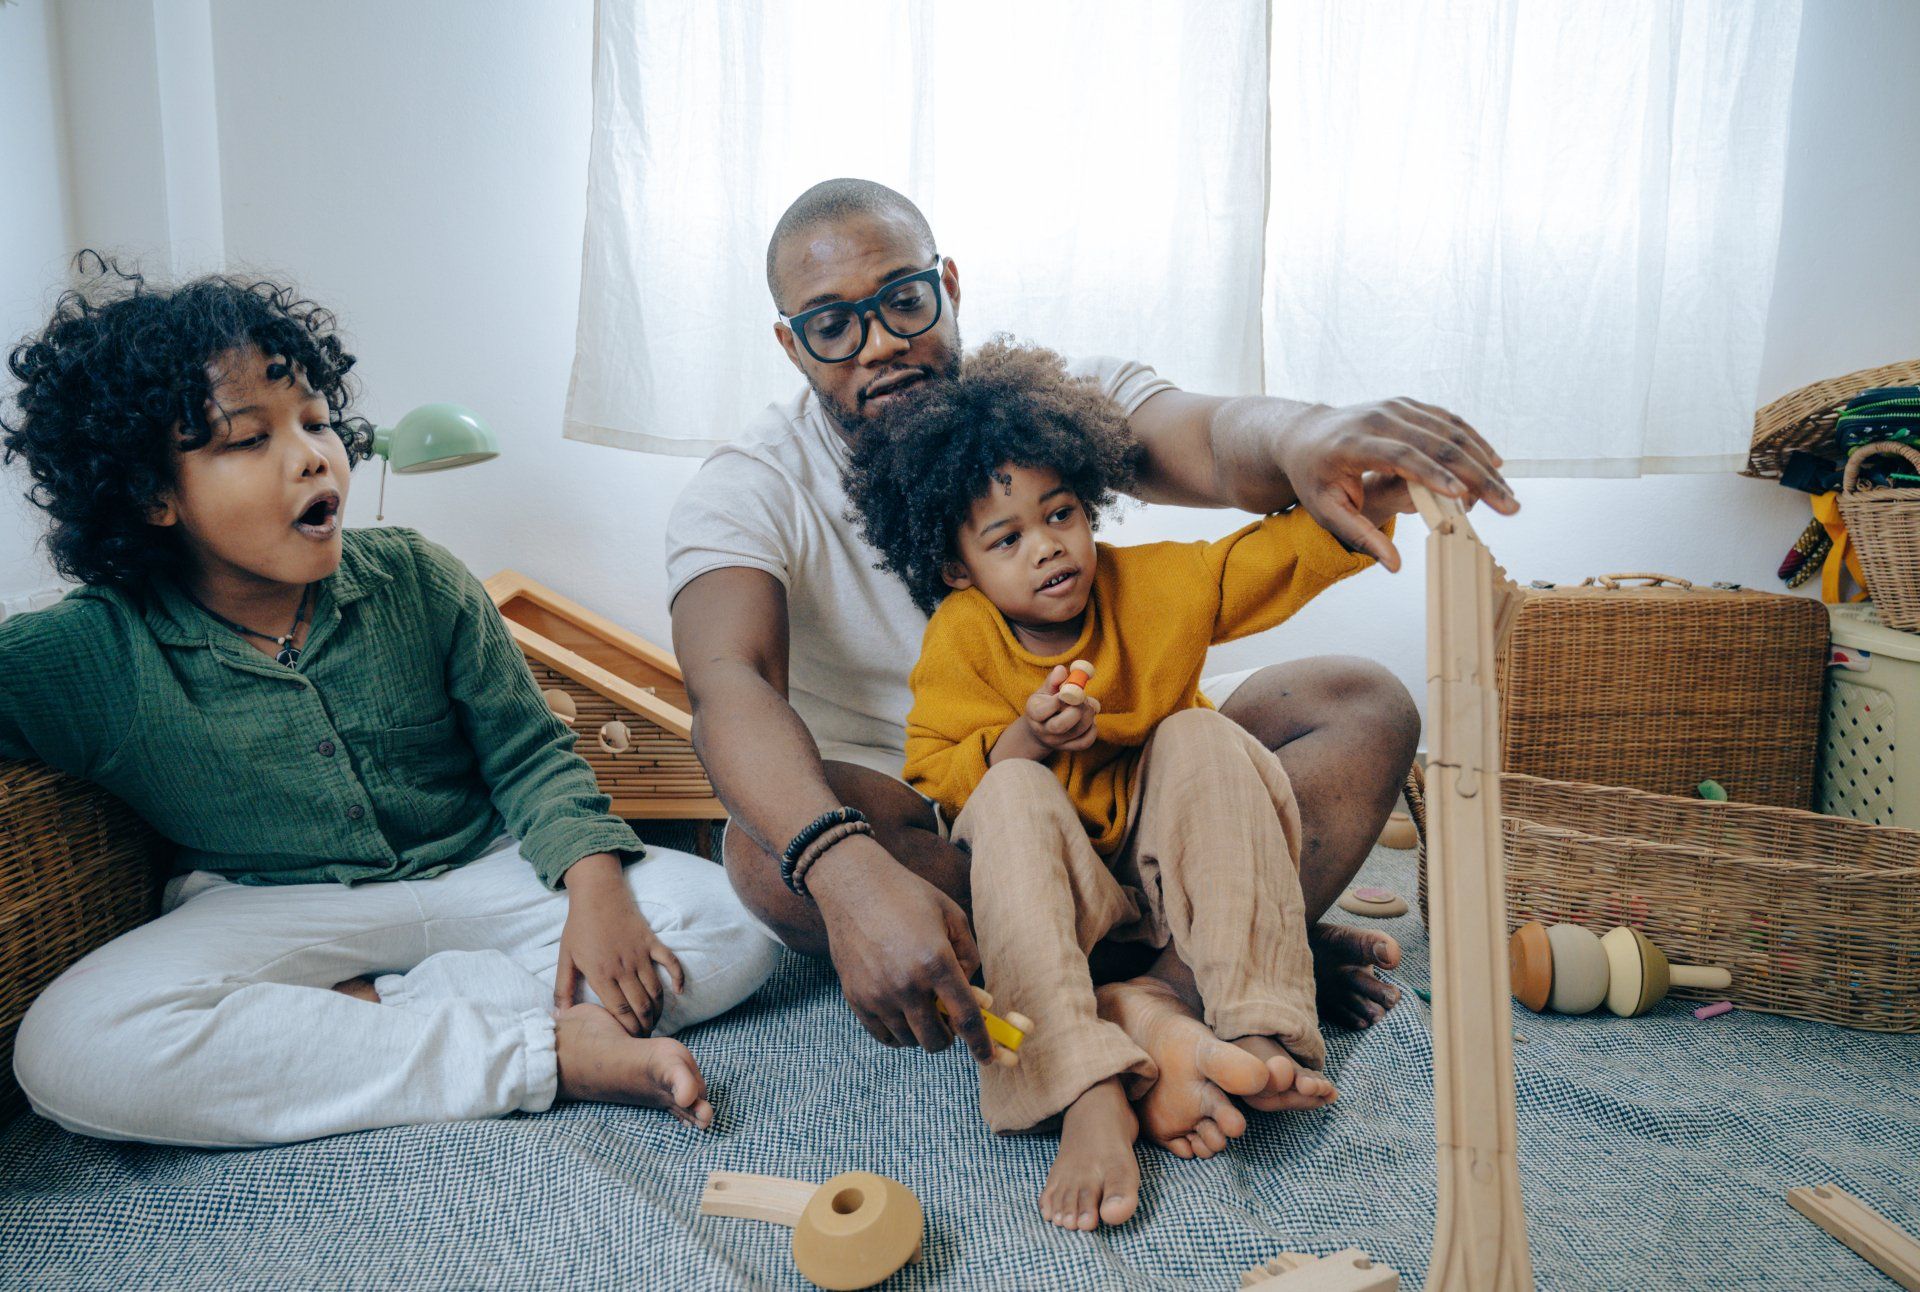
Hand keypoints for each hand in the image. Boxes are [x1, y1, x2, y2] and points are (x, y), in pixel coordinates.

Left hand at [555, 853, 684, 1035]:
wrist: (597, 894)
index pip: (620, 1010)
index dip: (627, 1029)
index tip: (629, 1041)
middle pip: (641, 1005)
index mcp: (601, 974)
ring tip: (655, 1022)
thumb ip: (562, 988)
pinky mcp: (652, 942)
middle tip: (644, 1037)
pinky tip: (679, 992)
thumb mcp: (565, 958)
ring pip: (655, 990)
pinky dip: (678, 977)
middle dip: (645, 1025)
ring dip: (658, 1009)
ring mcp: (640, 954)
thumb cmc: (579, 927)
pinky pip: (670, 962)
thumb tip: (560, 1014)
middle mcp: (623, 967)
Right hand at [807, 835, 995, 1063]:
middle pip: (936, 1040)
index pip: (966, 1018)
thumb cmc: (907, 895)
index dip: (982, 1043)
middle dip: (950, 1036)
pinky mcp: (856, 998)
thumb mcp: (951, 915)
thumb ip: (969, 955)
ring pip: (910, 1041)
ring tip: (923, 1008)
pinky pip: (883, 1036)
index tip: (988, 1058)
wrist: (852, 886)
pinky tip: (902, 1014)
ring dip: (923, 1032)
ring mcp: (878, 994)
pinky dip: (898, 1033)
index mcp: (936, 962)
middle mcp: (906, 984)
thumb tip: (974, 992)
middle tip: (949, 1019)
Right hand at [1021, 664, 1101, 753]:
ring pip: (1077, 732)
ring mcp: (1056, 742)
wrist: (1041, 728)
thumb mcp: (1044, 691)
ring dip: (1088, 716)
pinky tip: (1090, 719)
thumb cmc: (1045, 703)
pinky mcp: (1068, 748)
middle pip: (1060, 726)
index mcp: (1034, 713)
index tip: (1069, 691)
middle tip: (1084, 699)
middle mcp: (1043, 730)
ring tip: (1088, 705)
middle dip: (1077, 710)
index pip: (1042, 711)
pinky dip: (1092, 730)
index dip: (1058, 701)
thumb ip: (1053, 681)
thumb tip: (1061, 670)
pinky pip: (1085, 742)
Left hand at [1275, 398, 1516, 571]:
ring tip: (1507, 493)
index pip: (1400, 456)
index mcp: (1354, 444)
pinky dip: (1473, 442)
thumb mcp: (1326, 511)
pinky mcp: (1407, 405)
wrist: (1304, 434)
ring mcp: (1395, 407)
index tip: (1462, 496)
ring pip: (1449, 431)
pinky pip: (1447, 421)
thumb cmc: (1314, 478)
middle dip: (1476, 476)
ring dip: (1483, 461)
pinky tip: (1493, 464)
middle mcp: (1378, 418)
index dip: (1433, 475)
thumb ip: (1360, 536)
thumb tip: (1394, 566)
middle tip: (1507, 505)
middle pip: (1435, 444)